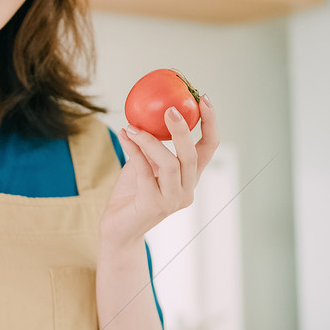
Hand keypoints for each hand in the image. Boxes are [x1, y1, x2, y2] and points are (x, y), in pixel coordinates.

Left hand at [100, 94, 219, 254]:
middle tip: (169, 108)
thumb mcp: (146, 165)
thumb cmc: (131, 195)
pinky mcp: (152, 205)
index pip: (209, 148)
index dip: (210, 123)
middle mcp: (186, 191)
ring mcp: (171, 201)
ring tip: (133, 126)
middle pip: (192, 155)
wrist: (118, 230)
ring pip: (170, 163)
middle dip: (183, 129)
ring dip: (150, 140)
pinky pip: (144, 170)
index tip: (204, 99)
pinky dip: (134, 150)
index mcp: (190, 178)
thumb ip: (153, 146)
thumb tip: (151, 113)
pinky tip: (125, 135)